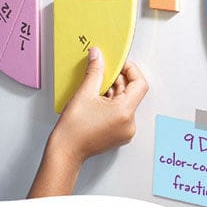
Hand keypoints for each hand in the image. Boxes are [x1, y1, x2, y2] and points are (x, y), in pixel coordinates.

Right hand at [27, 47, 148, 196]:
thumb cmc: (73, 129)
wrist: (66, 151)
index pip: (140, 84)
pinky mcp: (120, 134)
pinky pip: (121, 112)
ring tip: (95, 89)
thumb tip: (98, 55)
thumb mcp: (84, 93)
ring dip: (113, 91)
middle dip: (118, 80)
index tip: (118, 64)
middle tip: (102, 72)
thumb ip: (95, 71)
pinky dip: (112, 103)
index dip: (130, 70)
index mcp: (125, 112)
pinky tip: (96, 101)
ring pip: (126, 102)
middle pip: (132, 93)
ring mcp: (126, 131)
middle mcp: (130, 123)